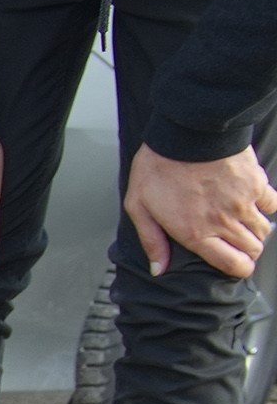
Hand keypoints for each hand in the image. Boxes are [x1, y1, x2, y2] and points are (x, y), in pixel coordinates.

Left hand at [125, 143, 276, 278]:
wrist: (186, 133)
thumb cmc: (158, 167)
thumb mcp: (139, 207)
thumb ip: (152, 241)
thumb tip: (158, 269)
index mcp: (196, 233)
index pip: (232, 265)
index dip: (239, 270)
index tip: (236, 266)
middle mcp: (224, 223)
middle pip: (251, 250)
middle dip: (247, 252)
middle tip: (237, 245)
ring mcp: (243, 203)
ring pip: (263, 230)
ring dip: (256, 232)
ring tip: (243, 226)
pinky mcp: (256, 183)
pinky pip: (273, 204)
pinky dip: (268, 208)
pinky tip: (255, 204)